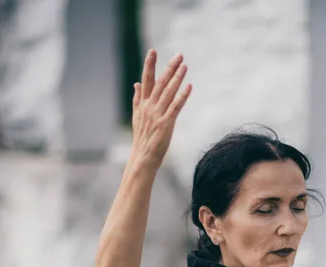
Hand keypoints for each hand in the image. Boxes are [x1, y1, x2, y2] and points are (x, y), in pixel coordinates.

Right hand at [131, 50, 192, 166]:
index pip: (146, 80)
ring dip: (177, 78)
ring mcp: (157, 114)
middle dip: (169, 68)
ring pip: (168, 92)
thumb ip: (137, 99)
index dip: (149, 65)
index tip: (153, 51)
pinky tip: (189, 86)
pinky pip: (176, 106)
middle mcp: (149, 107)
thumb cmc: (142, 138)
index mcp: (142, 104)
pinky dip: (182, 95)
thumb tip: (136, 83)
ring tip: (184, 65)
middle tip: (179, 55)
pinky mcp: (166, 123)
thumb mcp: (137, 116)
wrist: (143, 157)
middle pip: (160, 83)